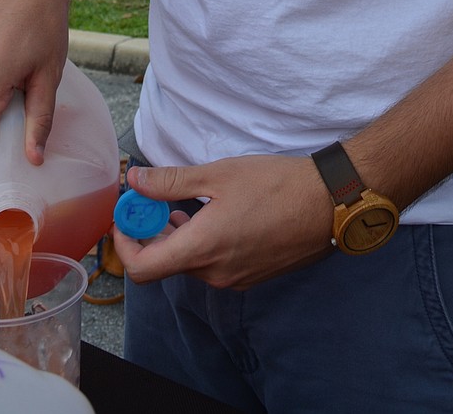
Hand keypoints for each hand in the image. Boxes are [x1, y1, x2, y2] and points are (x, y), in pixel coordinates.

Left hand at [113, 155, 333, 289]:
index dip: (125, 244)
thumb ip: (171, 181)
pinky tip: (211, 216)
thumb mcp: (218, 174)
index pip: (143, 269)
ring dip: (176, 238)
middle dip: (150, 234)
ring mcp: (234, 279)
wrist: (327, 204)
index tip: (128, 216)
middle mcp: (214, 273)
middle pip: (165, 265)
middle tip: (152, 202)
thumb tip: (134, 180)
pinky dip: (200, 244)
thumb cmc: (275, 184)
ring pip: (189, 264)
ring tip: (183, 206)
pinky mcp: (250, 277)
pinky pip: (211, 265)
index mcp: (203, 249)